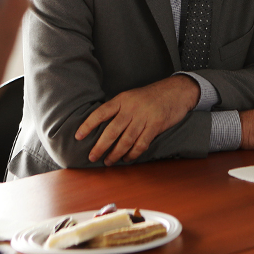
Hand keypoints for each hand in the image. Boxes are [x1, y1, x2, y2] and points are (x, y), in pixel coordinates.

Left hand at [76, 75, 200, 164]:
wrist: (176, 91)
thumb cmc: (151, 96)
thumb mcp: (131, 97)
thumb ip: (119, 109)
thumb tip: (102, 127)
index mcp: (122, 99)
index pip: (101, 113)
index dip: (88, 125)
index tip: (78, 136)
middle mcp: (131, 108)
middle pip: (112, 130)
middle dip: (100, 146)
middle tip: (92, 157)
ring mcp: (144, 117)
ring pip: (126, 140)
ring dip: (115, 153)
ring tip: (108, 161)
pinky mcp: (155, 125)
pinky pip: (141, 144)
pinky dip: (133, 154)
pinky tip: (127, 159)